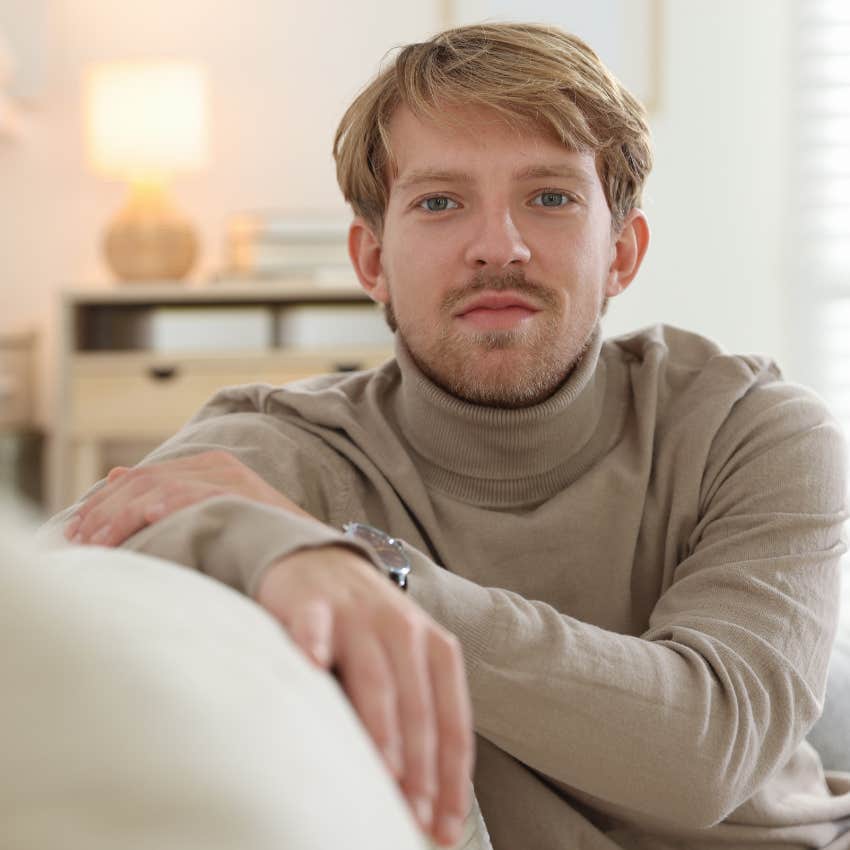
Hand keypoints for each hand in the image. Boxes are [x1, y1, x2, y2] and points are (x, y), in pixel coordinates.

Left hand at [64, 450, 313, 546]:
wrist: (315, 553)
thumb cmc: (262, 542)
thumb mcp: (214, 514)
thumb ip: (169, 494)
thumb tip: (115, 476)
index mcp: (208, 466)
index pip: (141, 476)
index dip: (104, 502)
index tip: (76, 531)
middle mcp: (216, 465)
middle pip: (143, 480)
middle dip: (102, 511)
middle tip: (77, 542)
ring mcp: (229, 478)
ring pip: (156, 487)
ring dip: (118, 517)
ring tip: (94, 545)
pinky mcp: (238, 493)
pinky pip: (186, 496)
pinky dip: (155, 508)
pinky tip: (134, 525)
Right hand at [258, 545, 473, 847]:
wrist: (322, 560)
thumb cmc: (366, 627)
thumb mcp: (404, 662)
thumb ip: (417, 715)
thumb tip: (427, 800)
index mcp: (435, 647)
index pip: (452, 719)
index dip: (452, 775)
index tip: (446, 825)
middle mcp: (403, 628)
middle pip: (417, 704)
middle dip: (420, 766)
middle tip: (413, 815)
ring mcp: (357, 613)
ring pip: (374, 674)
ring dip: (382, 726)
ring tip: (385, 772)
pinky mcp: (313, 603)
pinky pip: (314, 625)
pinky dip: (314, 643)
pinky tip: (312, 664)